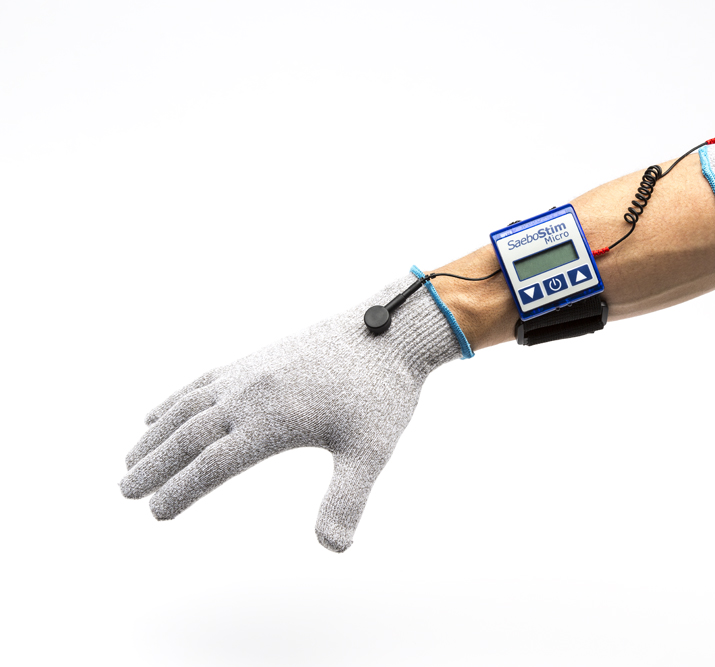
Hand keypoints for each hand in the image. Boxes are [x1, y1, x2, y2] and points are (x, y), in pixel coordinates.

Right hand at [120, 274, 463, 551]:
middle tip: (124, 492)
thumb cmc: (382, 393)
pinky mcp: (256, 358)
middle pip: (190, 436)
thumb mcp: (370, 452)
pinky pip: (202, 381)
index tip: (156, 513)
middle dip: (155, 466)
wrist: (390, 329)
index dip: (182, 490)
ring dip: (157, 434)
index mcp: (273, 420)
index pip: (214, 465)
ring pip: (189, 406)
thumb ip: (347, 499)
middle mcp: (250, 394)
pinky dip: (174, 400)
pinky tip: (157, 413)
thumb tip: (335, 547)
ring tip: (130, 458)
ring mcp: (249, 372)